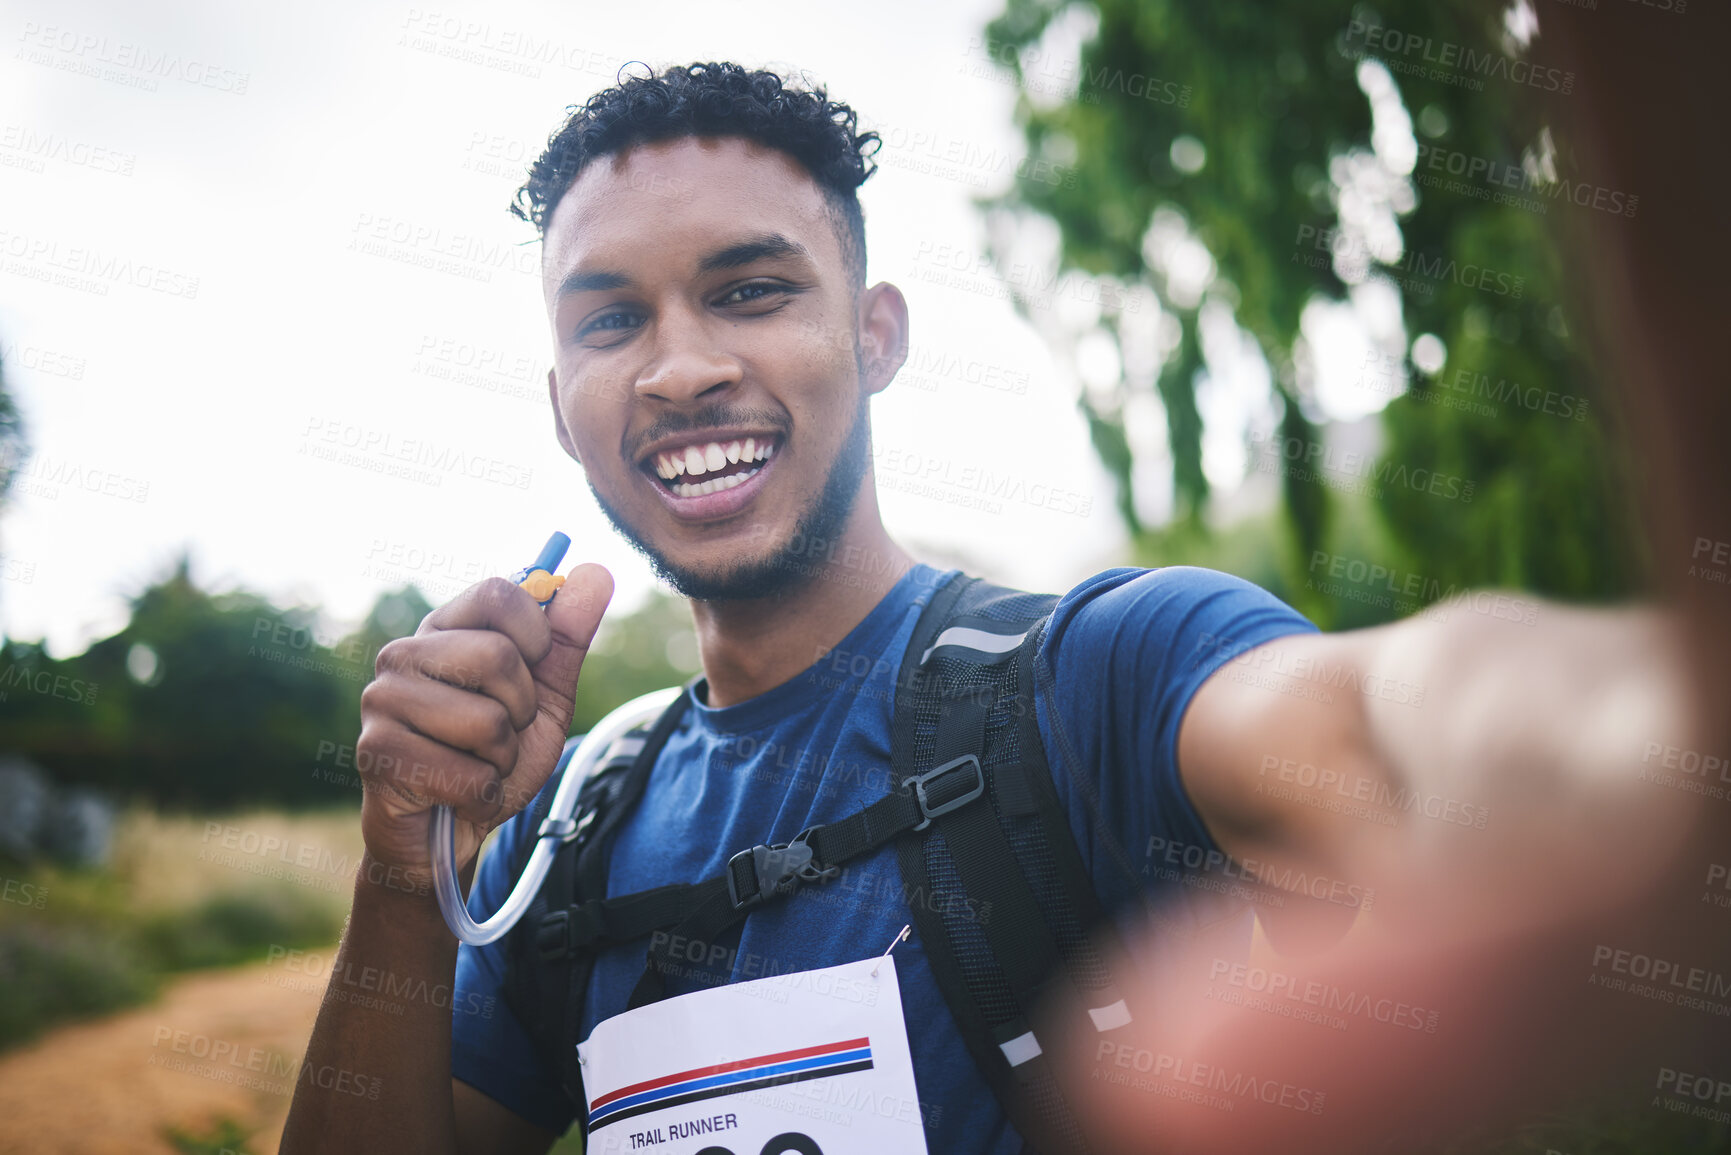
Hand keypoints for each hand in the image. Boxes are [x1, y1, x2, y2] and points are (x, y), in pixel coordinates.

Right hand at [353, 564, 613, 890]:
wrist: (451, 830)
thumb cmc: (493, 756)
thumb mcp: (544, 695)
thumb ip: (567, 637)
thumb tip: (596, 570)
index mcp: (443, 630)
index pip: (499, 592)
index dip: (535, 636)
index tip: (529, 671)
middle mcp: (403, 654)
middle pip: (498, 656)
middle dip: (521, 709)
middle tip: (500, 733)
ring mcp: (382, 700)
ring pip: (488, 721)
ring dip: (502, 757)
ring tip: (476, 763)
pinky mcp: (377, 751)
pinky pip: (469, 772)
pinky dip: (482, 792)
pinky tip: (457, 792)